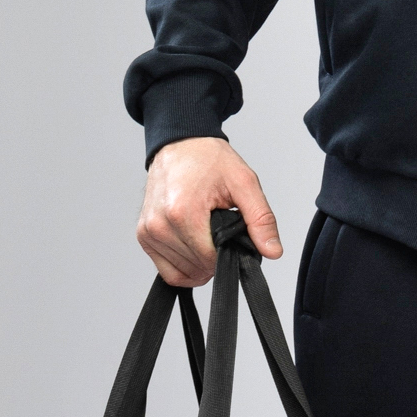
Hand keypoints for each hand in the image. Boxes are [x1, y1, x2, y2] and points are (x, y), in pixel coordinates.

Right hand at [136, 137, 281, 285]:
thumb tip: (273, 251)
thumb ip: (261, 219)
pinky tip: (195, 249)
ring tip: (207, 235)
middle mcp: (160, 225)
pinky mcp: (143, 235)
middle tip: (221, 231)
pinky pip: (167, 271)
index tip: (234, 237)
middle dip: (215, 258)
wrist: (180, 143)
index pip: (210, 260)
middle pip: (197, 268)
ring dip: (200, 264)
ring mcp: (148, 232)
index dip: (229, 255)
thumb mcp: (244, 183)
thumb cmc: (208, 159)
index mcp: (182, 212)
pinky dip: (184, 267)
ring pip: (182, 273)